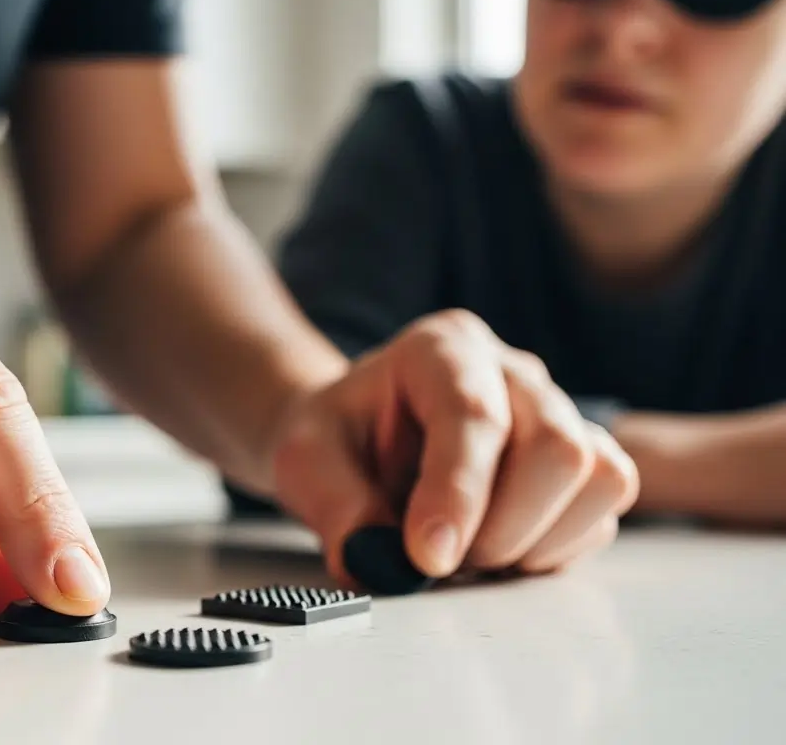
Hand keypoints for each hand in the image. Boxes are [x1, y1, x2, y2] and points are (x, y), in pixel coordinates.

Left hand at [267, 310, 638, 586]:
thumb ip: (336, 504)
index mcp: (441, 349)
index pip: (472, 414)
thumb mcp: (305, 459)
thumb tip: (377, 559)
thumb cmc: (339, 437)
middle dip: (502, 526)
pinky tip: (497, 550)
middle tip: (442, 558)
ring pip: (599, 477)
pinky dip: (553, 550)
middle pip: (557, 445)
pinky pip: (602, 513)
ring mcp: (556, 413)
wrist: (358, 439)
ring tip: (469, 553)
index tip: (427, 556)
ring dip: (535, 541)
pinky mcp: (580, 463)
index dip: (457, 494)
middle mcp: (511, 371)